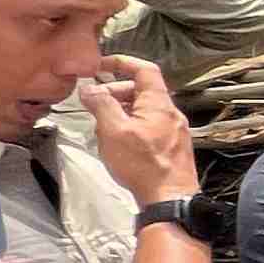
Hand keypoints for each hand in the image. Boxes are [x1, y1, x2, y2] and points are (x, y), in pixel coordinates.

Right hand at [71, 59, 196, 196]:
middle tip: (95, 103)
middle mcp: (171, 114)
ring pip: (143, 111)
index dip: (122, 62)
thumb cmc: (144, 166)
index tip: (101, 65)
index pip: (144, 69)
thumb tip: (90, 88)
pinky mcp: (171, 148)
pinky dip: (131, 126)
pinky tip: (118, 143)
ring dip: (121, 111)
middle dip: (115, 91)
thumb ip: (101, 105)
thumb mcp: (114, 131)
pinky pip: (149, 127)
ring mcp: (174, 131)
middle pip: (142, 90)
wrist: (170, 199)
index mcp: (159, 104)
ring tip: (103, 126)